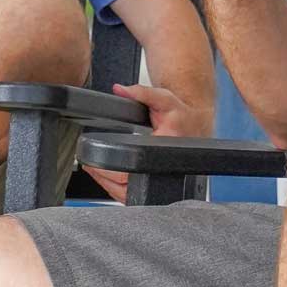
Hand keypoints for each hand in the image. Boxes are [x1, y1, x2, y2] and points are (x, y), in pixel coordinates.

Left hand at [79, 82, 214, 204]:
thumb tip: (121, 90)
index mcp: (165, 148)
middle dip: (103, 177)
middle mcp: (164, 168)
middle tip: (90, 165)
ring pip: (129, 195)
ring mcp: (160, 179)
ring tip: (96, 170)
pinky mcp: (157, 185)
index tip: (94, 162)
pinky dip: (119, 190)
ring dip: (109, 185)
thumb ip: (142, 93)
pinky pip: (134, 196)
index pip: (133, 168)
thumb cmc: (181, 116)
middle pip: (126, 187)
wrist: (196, 128)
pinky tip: (110, 178)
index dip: (110, 170)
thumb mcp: (164, 99)